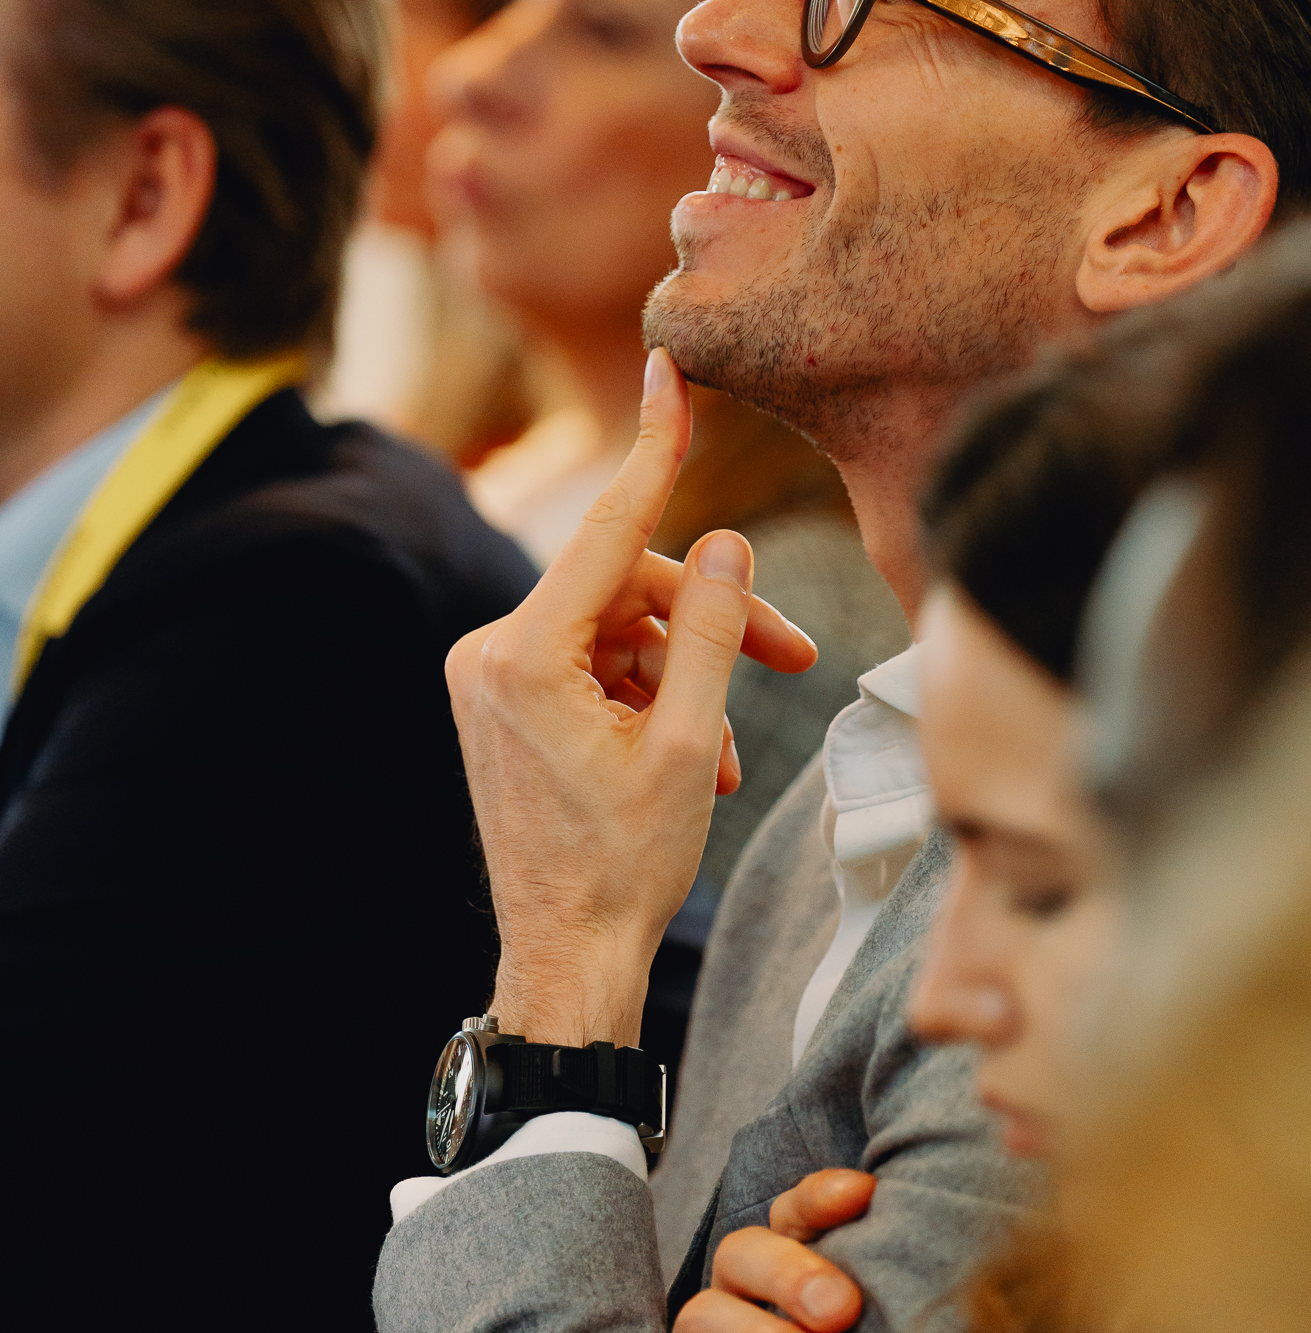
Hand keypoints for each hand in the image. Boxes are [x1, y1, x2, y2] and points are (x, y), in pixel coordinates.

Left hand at [446, 349, 816, 1046]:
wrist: (567, 960)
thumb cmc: (625, 865)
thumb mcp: (692, 743)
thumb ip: (716, 631)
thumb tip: (730, 542)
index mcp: (525, 655)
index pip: (609, 527)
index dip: (655, 448)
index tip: (672, 372)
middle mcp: (491, 653)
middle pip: (627, 587)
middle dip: (713, 619)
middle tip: (797, 652)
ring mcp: (490, 679)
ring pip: (618, 631)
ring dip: (688, 675)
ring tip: (729, 753)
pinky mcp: (502, 705)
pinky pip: (594, 667)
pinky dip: (651, 696)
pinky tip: (694, 757)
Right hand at [634, 1168, 875, 1332]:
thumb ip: (897, 1313)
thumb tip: (962, 1276)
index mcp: (784, 1270)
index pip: (793, 1214)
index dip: (820, 1199)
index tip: (863, 1195)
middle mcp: (735, 1299)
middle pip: (743, 1253)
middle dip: (793, 1275)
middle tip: (841, 1311)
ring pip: (704, 1316)